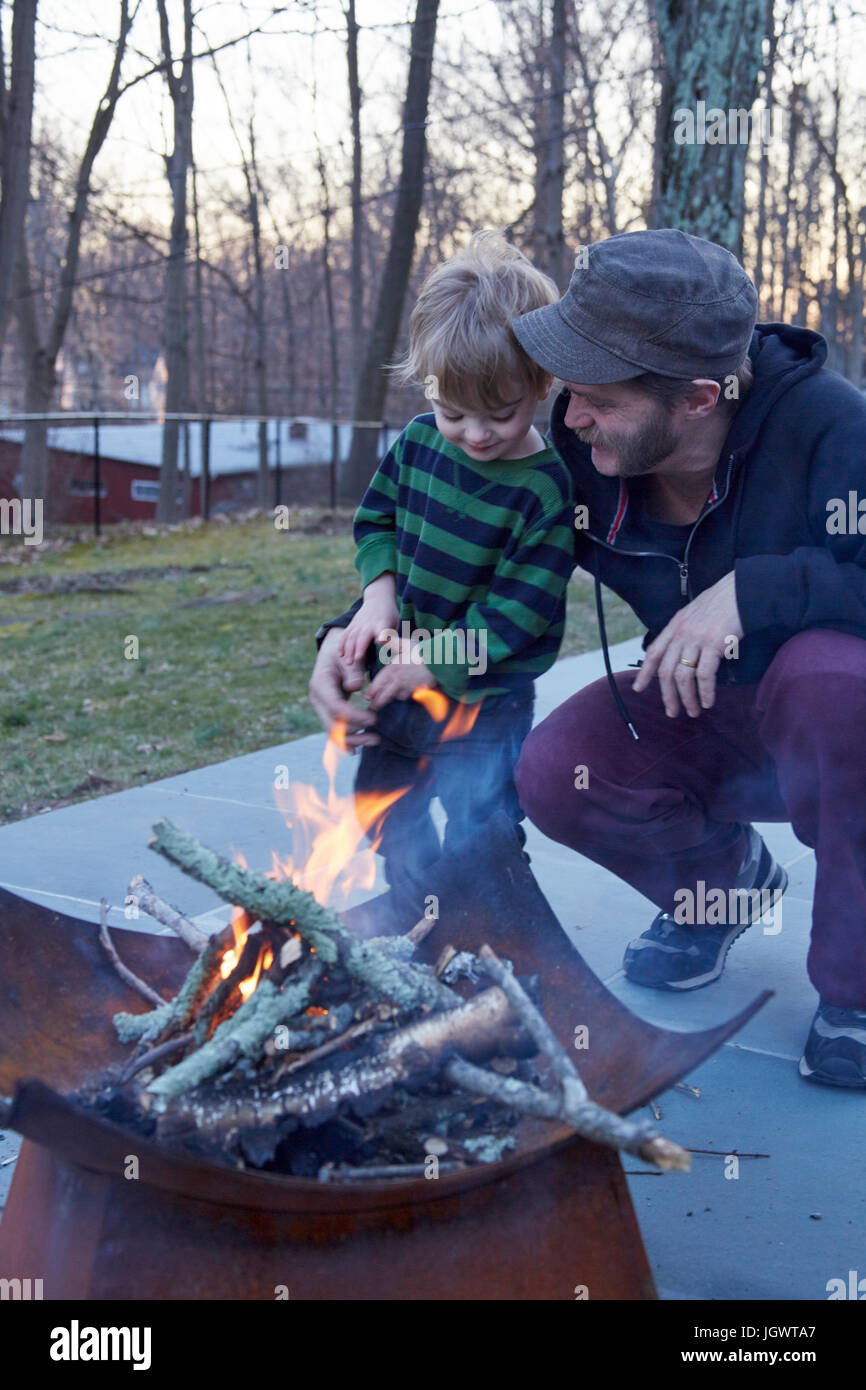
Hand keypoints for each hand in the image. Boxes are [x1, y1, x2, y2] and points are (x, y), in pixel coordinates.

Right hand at [308, 627, 379, 750]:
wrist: (332, 654)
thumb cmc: (343, 654)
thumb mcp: (348, 657)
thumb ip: (353, 671)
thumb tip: (355, 688)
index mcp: (320, 685)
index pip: (336, 708)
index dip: (356, 716)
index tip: (374, 718)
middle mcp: (317, 700)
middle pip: (333, 725)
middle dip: (355, 734)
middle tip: (376, 737)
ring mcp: (320, 708)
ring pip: (333, 732)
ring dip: (353, 741)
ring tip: (374, 741)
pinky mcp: (327, 713)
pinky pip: (333, 730)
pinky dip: (344, 741)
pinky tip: (355, 751)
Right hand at [339, 573, 398, 665]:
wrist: (378, 598)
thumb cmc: (390, 614)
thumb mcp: (395, 623)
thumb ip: (392, 636)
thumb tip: (391, 649)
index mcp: (382, 623)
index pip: (382, 630)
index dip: (381, 635)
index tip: (380, 641)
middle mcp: (369, 623)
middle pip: (363, 636)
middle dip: (359, 647)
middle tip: (357, 660)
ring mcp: (359, 624)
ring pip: (352, 637)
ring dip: (349, 650)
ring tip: (348, 663)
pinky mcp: (352, 624)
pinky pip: (345, 635)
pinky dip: (342, 644)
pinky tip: (340, 654)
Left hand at [364, 637, 434, 710]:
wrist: (439, 662)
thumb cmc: (422, 651)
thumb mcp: (405, 644)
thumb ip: (391, 642)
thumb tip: (379, 639)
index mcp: (392, 668)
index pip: (378, 683)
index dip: (372, 691)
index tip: (367, 697)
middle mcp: (398, 680)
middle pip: (384, 695)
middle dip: (377, 702)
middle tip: (372, 707)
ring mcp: (408, 687)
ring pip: (396, 696)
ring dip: (390, 699)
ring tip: (384, 703)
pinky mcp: (417, 691)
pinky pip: (407, 696)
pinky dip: (403, 696)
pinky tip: (402, 695)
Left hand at [631, 571, 742, 716]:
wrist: (741, 590)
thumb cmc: (723, 602)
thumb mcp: (695, 612)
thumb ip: (686, 630)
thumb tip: (684, 653)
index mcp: (675, 625)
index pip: (654, 652)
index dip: (644, 672)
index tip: (638, 688)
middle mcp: (681, 633)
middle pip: (666, 671)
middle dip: (667, 695)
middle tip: (672, 712)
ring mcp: (696, 639)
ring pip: (683, 677)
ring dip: (687, 698)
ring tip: (693, 711)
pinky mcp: (713, 644)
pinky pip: (704, 675)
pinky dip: (705, 692)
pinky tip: (708, 702)